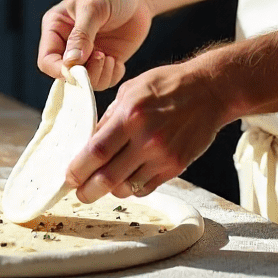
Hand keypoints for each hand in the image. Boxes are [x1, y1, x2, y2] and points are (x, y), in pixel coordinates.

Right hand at [37, 0, 152, 90]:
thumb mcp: (94, 8)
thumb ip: (81, 35)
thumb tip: (71, 62)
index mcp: (56, 28)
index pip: (47, 60)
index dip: (59, 70)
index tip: (78, 68)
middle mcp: (68, 45)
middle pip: (65, 76)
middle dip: (83, 73)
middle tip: (101, 56)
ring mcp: (88, 55)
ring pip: (85, 82)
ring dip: (99, 74)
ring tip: (109, 56)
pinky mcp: (105, 61)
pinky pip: (104, 81)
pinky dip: (112, 76)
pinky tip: (118, 61)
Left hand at [66, 60, 227, 201]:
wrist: (210, 90)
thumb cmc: (168, 85)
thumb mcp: (132, 90)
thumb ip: (110, 117)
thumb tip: (88, 143)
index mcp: (131, 114)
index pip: (96, 151)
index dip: (77, 170)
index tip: (67, 177)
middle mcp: (146, 138)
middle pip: (107, 179)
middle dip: (87, 191)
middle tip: (80, 192)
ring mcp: (162, 156)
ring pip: (125, 188)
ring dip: (110, 189)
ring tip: (106, 180)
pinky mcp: (176, 167)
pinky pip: (145, 188)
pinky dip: (132, 187)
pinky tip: (129, 176)